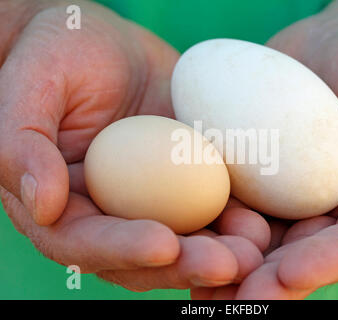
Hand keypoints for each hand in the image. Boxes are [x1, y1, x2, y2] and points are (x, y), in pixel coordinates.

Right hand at [0, 0, 268, 291]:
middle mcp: (109, 210)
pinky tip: (263, 222)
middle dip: (185, 263)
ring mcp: (152, 199)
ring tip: (254, 251)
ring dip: (220, 251)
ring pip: (185, 238)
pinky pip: (211, 205)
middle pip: (144, 254)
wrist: (107, 44)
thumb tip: (42, 205)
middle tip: (228, 264)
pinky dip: (236, 219)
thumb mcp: (31, 87)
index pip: (85, 241)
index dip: (122, 248)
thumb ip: (22, 145)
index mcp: (62, 201)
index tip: (163, 244)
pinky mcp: (186, 180)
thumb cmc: (60, 56)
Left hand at [192, 0, 337, 298]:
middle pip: (296, 255)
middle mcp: (325, 213)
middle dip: (264, 278)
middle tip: (230, 297)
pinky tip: (179, 234)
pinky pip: (228, 197)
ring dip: (226, 261)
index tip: (288, 276)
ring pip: (256, 237)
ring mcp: (284, 195)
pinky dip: (207, 219)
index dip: (321, 264)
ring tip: (193, 279)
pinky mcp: (252, 174)